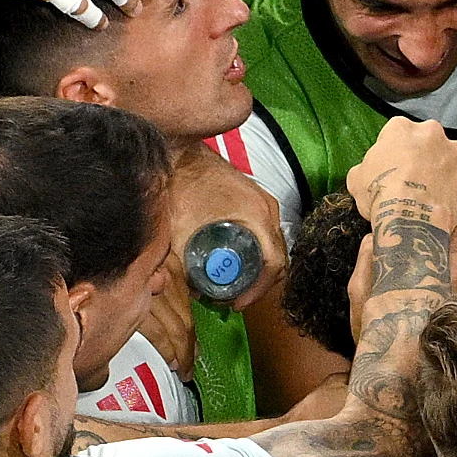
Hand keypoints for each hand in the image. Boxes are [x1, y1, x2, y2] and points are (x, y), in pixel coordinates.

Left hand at [163, 141, 283, 299]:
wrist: (180, 153)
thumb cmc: (183, 183)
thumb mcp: (181, 229)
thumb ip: (186, 261)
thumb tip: (193, 289)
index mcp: (257, 215)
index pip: (273, 263)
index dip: (258, 290)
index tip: (237, 303)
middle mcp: (268, 209)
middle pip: (276, 260)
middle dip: (255, 285)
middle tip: (230, 300)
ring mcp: (264, 203)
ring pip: (271, 248)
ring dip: (253, 270)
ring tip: (226, 285)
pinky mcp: (256, 201)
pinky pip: (264, 235)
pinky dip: (252, 254)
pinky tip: (228, 262)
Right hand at [346, 115, 456, 233]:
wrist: (412, 217)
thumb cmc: (380, 196)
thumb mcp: (356, 180)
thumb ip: (365, 169)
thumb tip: (366, 173)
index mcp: (402, 128)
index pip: (398, 134)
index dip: (396, 154)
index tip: (395, 171)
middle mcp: (433, 132)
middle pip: (429, 143)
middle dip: (425, 159)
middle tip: (418, 184)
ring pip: (453, 159)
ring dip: (447, 173)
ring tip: (437, 197)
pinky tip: (455, 205)